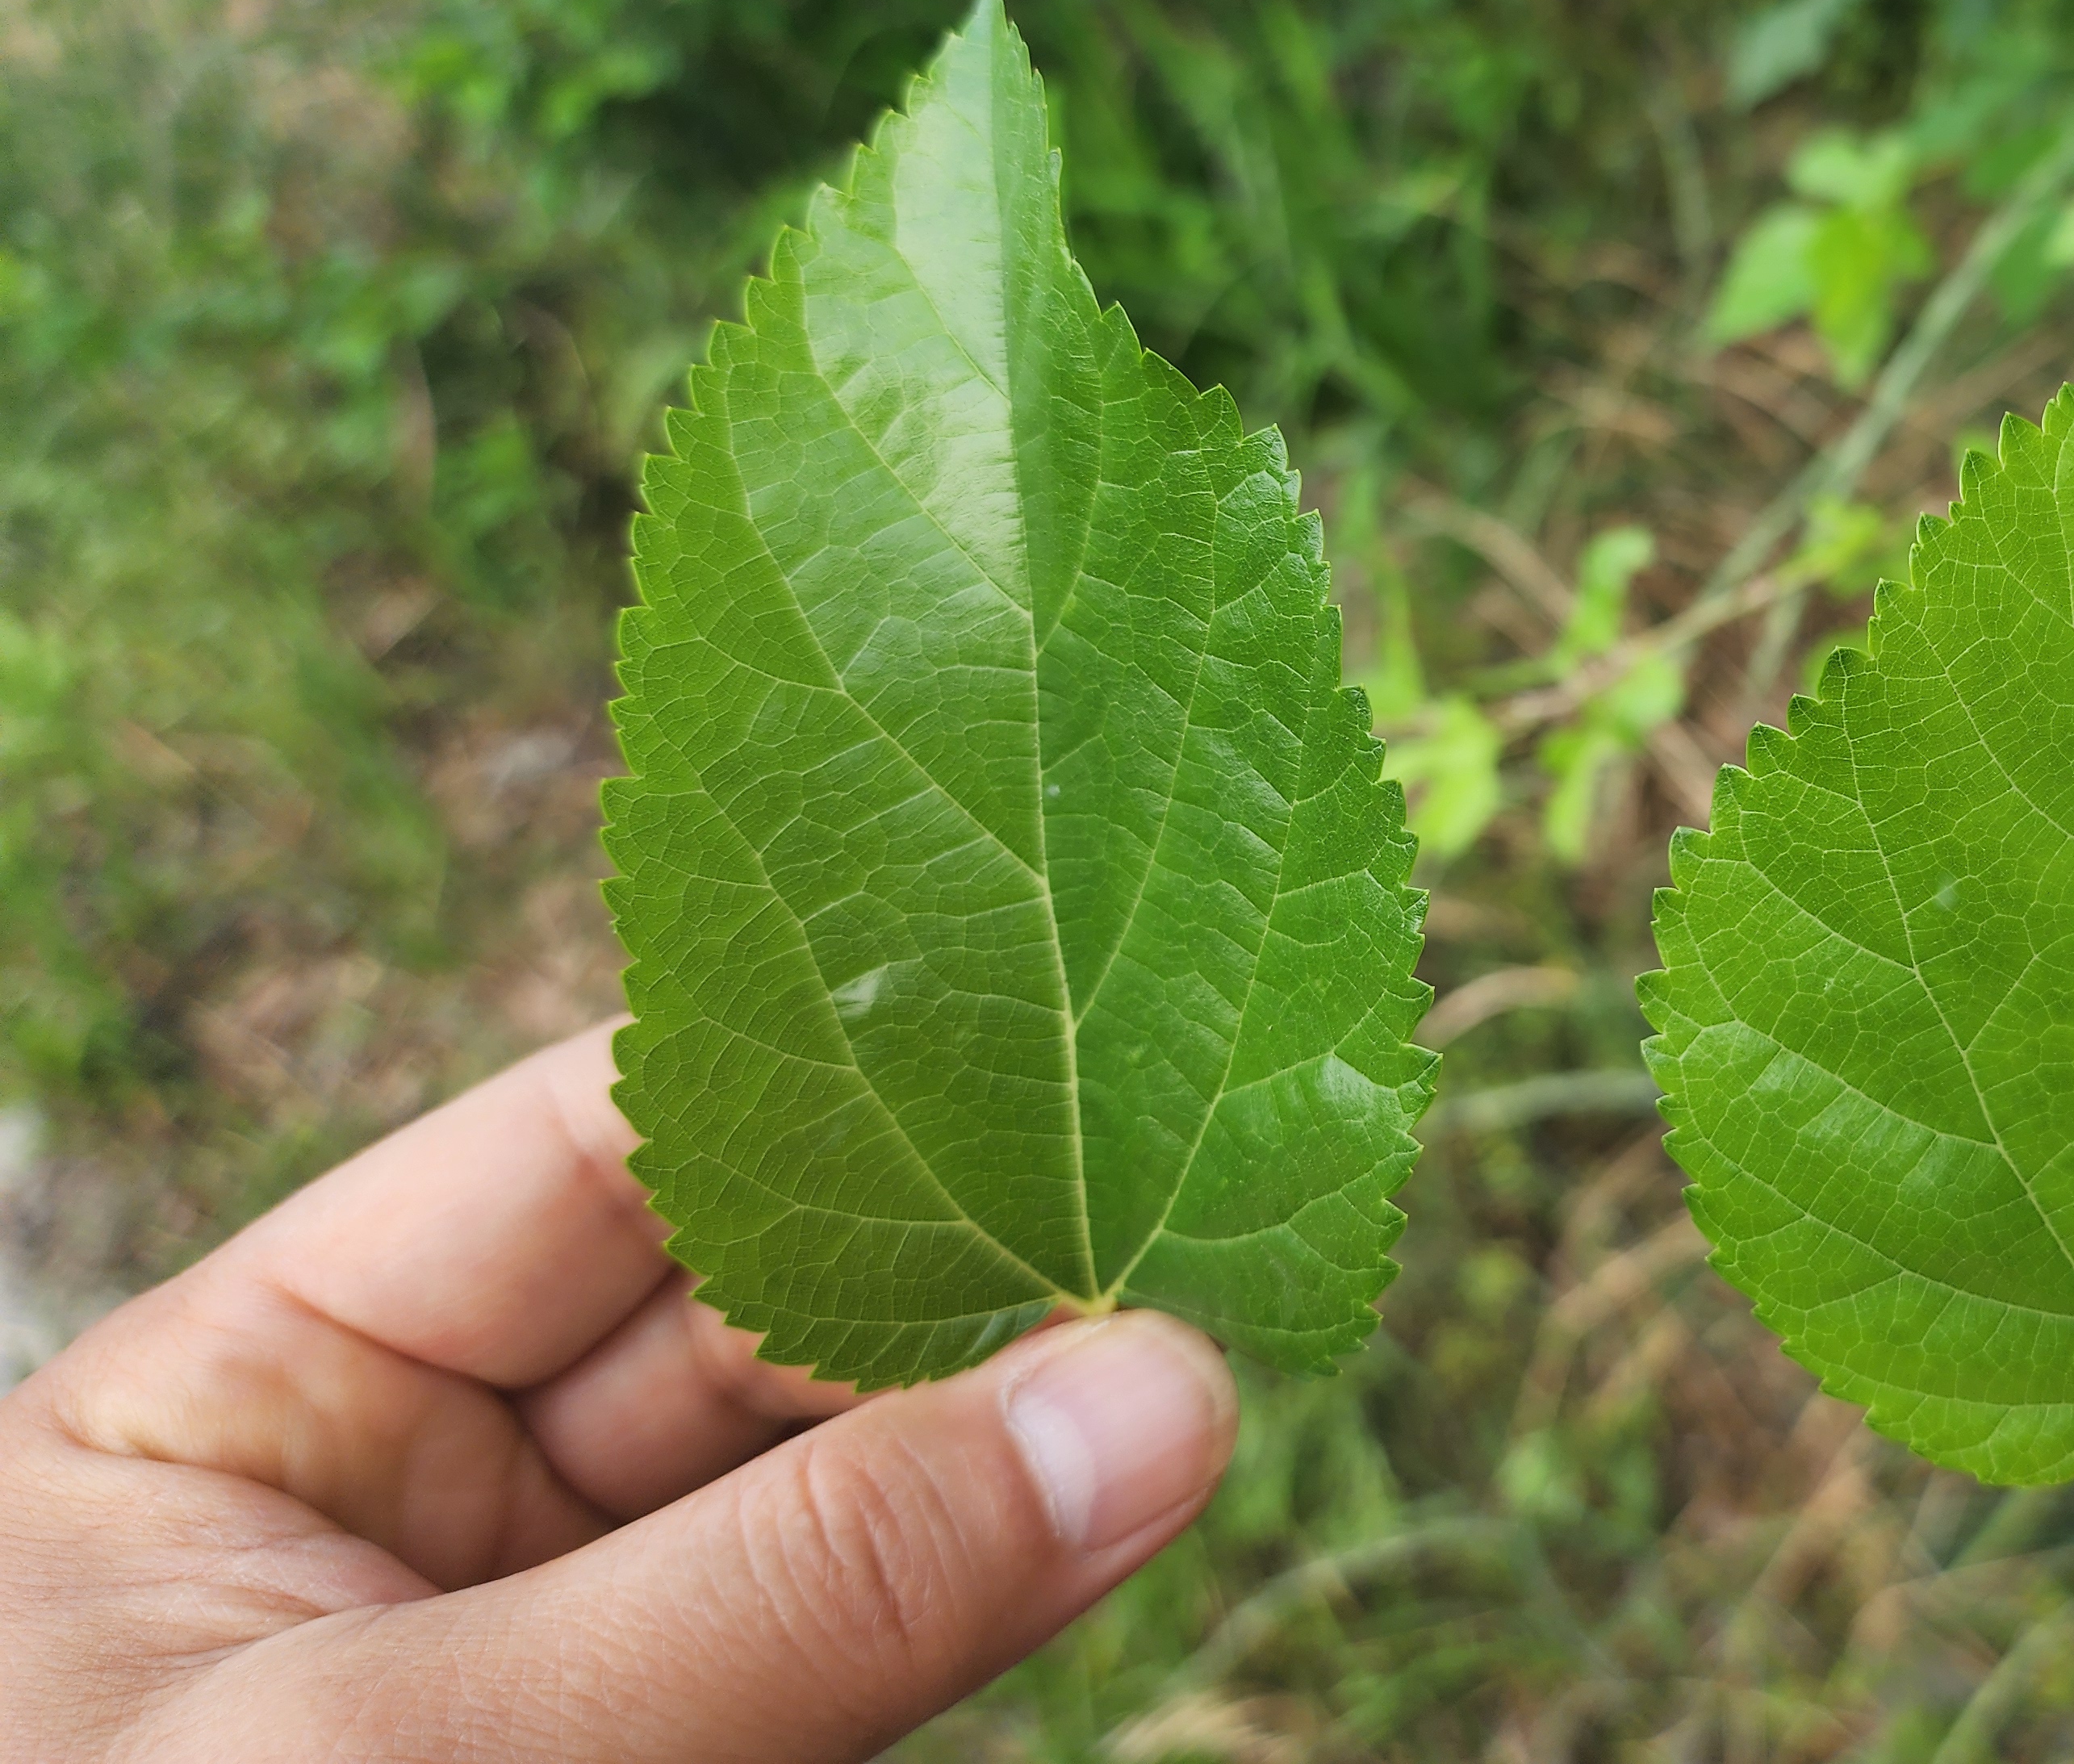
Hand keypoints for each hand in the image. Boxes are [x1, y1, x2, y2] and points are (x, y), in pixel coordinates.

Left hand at [0, 1022, 1235, 1763]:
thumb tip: (1152, 1400)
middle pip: (724, 1318)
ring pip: (812, 1494)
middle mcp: (398, 1505)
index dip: (812, 1088)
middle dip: (940, 1271)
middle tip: (1179, 1210)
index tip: (1048, 1050)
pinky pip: (836, 1655)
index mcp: (234, 1404)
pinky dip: (971, 1589)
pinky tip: (1110, 1504)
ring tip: (1198, 1347)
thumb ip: (790, 1595)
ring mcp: (534, 1663)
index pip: (574, 1162)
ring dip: (993, 1433)